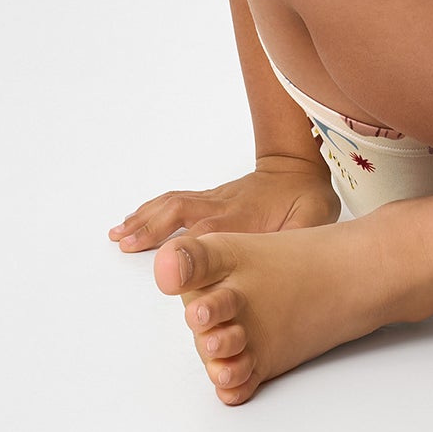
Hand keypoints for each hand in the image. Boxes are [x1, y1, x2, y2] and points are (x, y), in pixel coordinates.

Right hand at [107, 155, 340, 250]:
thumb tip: (288, 253)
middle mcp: (222, 205)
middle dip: (152, 228)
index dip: (188, 249)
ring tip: (118, 233)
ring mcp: (214, 199)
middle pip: (180, 213)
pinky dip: (151, 209)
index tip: (164, 265)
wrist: (298, 165)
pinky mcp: (209, 197)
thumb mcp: (314, 217)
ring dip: (145, 218)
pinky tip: (135, 219)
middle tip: (124, 243)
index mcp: (244, 216)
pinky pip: (175, 200)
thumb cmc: (305, 197)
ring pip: (173, 203)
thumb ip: (300, 236)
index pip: (209, 233)